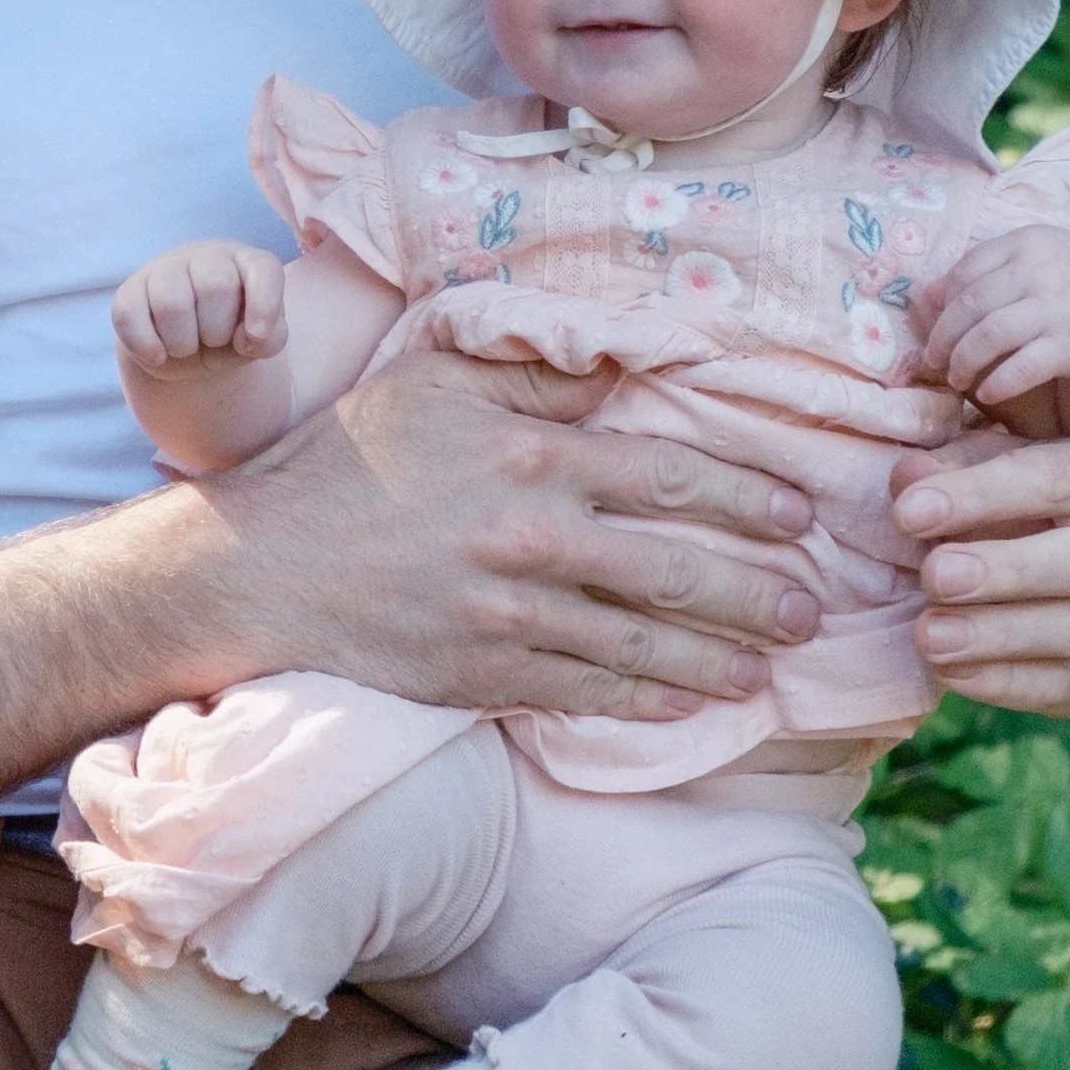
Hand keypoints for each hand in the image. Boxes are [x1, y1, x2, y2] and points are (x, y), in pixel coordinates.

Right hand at [114, 242, 288, 374]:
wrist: (188, 349)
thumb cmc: (231, 335)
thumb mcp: (259, 341)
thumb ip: (271, 338)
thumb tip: (248, 336)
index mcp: (246, 262)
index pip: (262, 269)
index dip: (264, 305)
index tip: (255, 338)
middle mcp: (207, 256)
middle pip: (215, 286)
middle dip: (216, 330)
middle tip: (212, 340)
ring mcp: (165, 268)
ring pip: (170, 302)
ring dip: (182, 343)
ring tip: (186, 347)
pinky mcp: (130, 290)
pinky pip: (129, 315)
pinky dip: (146, 345)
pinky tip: (158, 354)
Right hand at [206, 345, 825, 722]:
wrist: (259, 570)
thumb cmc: (347, 462)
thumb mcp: (434, 384)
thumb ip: (534, 379)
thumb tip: (619, 366)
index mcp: (532, 457)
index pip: (670, 476)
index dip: (744, 498)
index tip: (796, 516)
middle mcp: (535, 538)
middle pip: (678, 571)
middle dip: (757, 593)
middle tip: (810, 609)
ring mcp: (514, 616)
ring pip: (645, 643)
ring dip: (718, 657)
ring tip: (767, 665)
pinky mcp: (486, 675)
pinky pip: (588, 691)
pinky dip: (647, 698)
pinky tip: (689, 703)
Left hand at [890, 427, 1069, 715]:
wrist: (1040, 555)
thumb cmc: (1004, 495)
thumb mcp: (980, 463)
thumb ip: (948, 466)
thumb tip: (910, 478)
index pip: (1055, 479)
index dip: (981, 496)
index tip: (910, 513)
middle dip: (1007, 572)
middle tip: (935, 577)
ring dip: (998, 636)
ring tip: (929, 635)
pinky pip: (1067, 687)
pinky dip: (1007, 684)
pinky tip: (952, 672)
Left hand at [912, 227, 1069, 417]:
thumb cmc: (1063, 286)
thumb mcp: (1029, 264)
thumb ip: (982, 274)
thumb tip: (926, 294)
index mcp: (1028, 242)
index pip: (967, 270)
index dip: (944, 303)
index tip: (935, 327)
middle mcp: (1044, 269)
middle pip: (971, 305)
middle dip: (944, 338)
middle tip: (934, 360)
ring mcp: (1062, 305)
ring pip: (991, 335)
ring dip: (965, 362)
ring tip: (957, 378)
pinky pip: (1024, 366)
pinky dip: (998, 382)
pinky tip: (987, 393)